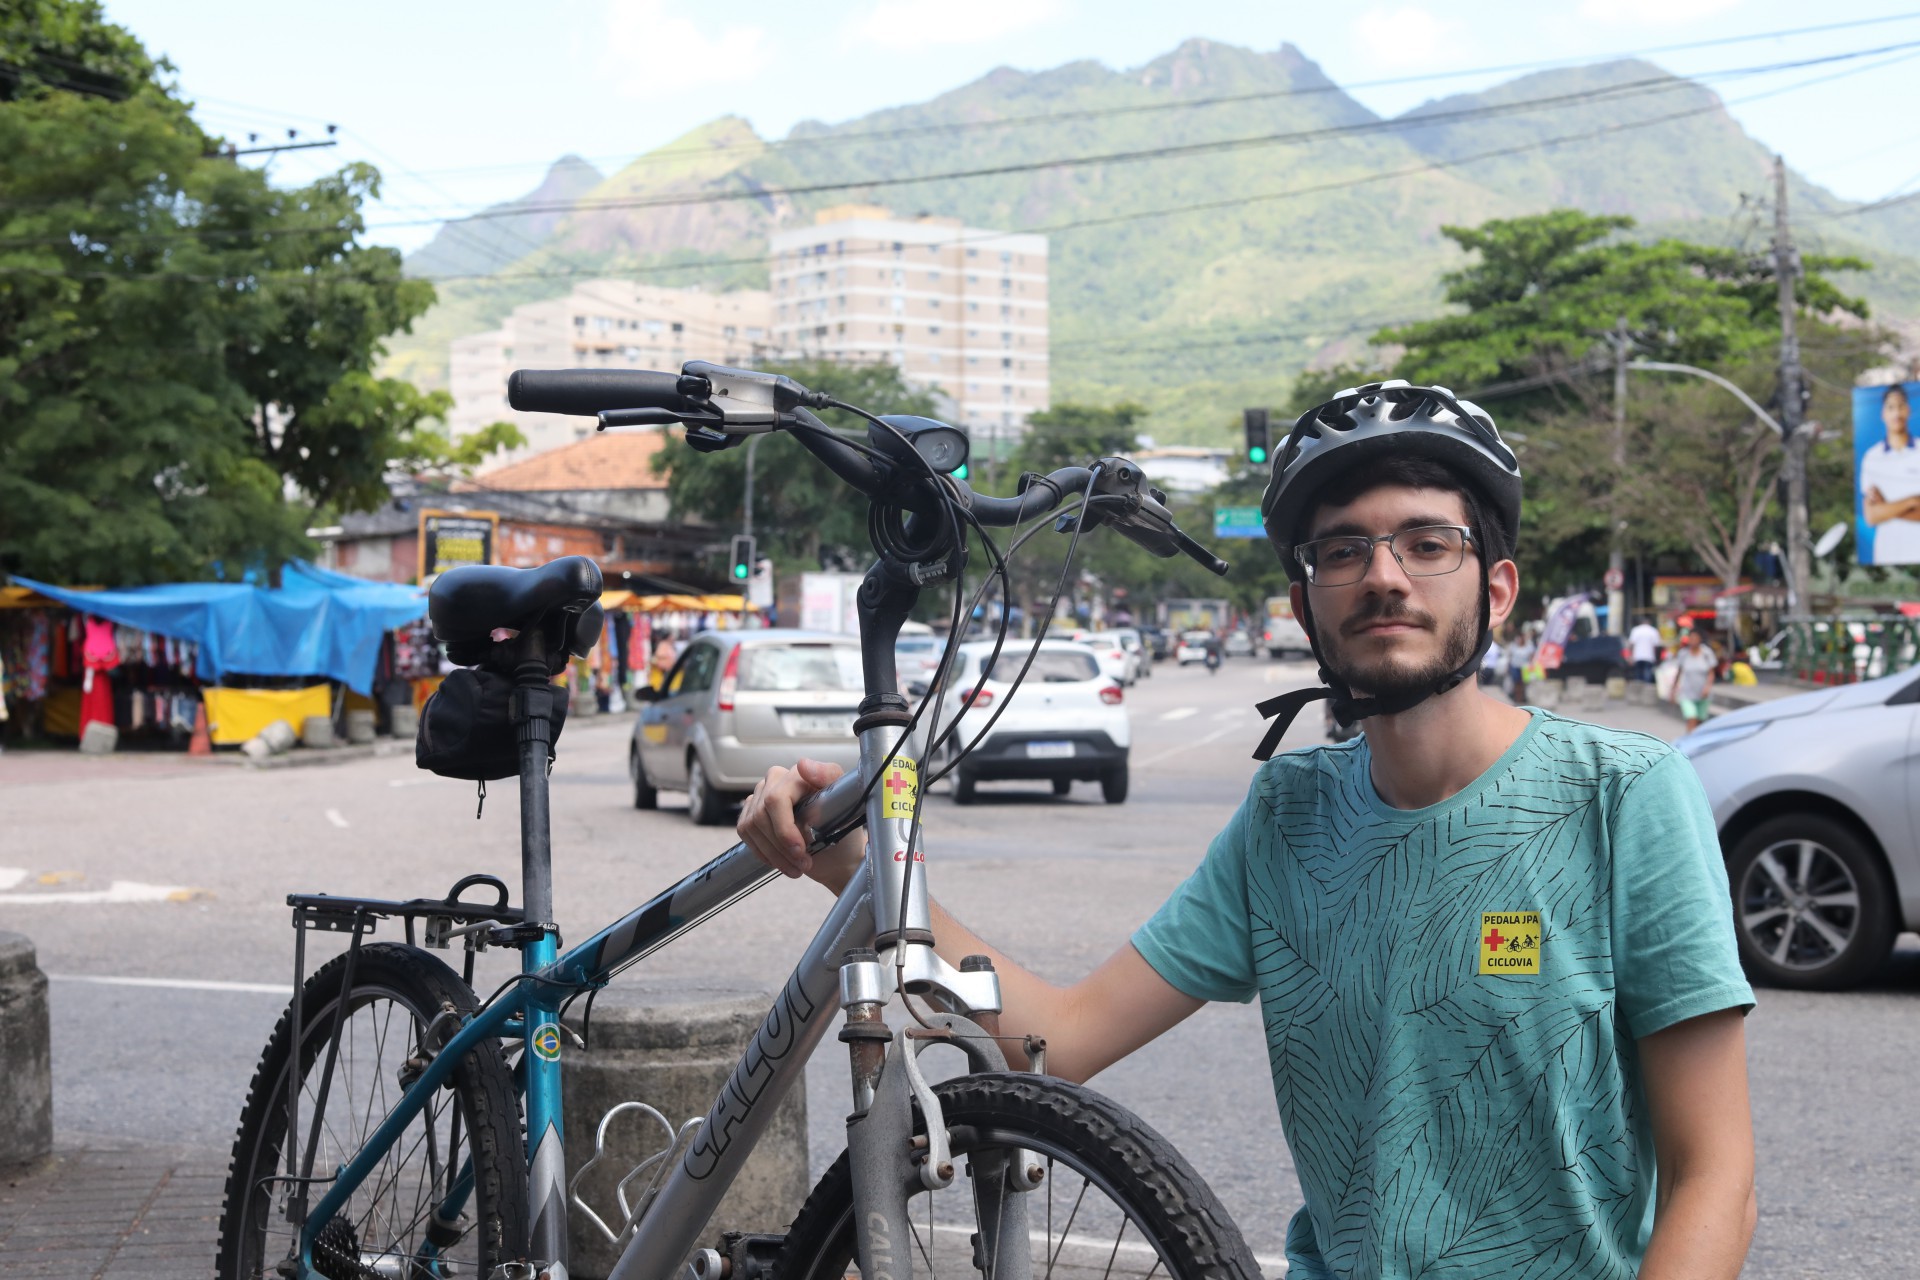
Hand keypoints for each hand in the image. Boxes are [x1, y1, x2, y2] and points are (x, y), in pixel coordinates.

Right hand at [737, 759, 865, 890]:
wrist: (837, 849)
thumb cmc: (842, 825)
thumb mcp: (847, 801)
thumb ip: (828, 777)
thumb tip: (803, 765)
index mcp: (798, 774)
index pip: (776, 799)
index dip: (784, 828)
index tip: (800, 850)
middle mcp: (776, 780)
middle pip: (761, 816)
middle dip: (781, 847)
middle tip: (803, 865)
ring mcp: (761, 794)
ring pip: (751, 826)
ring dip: (774, 854)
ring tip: (796, 868)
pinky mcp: (752, 811)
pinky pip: (745, 831)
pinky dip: (762, 852)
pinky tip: (780, 862)